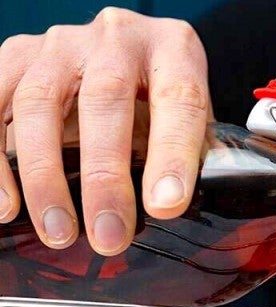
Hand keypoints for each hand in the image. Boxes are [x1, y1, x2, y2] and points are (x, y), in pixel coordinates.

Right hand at [0, 7, 210, 254]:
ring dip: (44, 177)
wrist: (124, 56)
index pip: (178, 99)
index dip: (172, 155)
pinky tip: (7, 205)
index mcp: (174, 49)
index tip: (164, 207)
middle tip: (108, 235)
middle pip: (105, 101)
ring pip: (39, 104)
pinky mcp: (17, 55)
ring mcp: (62, 43)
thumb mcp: (193, 121)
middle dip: (104, 177)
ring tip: (58, 231)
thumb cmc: (162, 99)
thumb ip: (193, 156)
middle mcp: (117, 36)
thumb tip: (170, 210)